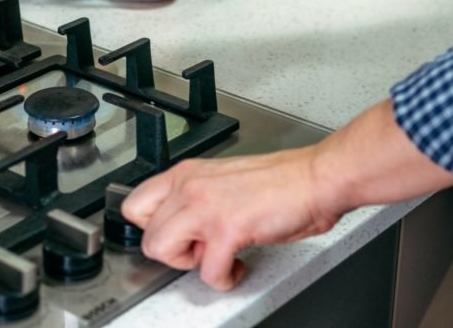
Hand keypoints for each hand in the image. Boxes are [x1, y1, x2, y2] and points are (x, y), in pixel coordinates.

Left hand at [121, 101, 452, 291]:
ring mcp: (206, 206)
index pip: (135, 203)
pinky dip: (226, 278)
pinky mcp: (228, 228)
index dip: (152, 228)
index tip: (175, 238)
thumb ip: (199, 197)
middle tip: (201, 249)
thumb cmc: (283, 181)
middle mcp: (191, 186)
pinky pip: (207, 272)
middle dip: (173, 252)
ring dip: (190, 264)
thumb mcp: (225, 180)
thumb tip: (186, 227)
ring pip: (160, 249)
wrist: (317, 178)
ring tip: (217, 255)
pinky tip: (241, 265)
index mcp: (189, 173)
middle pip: (145, 234)